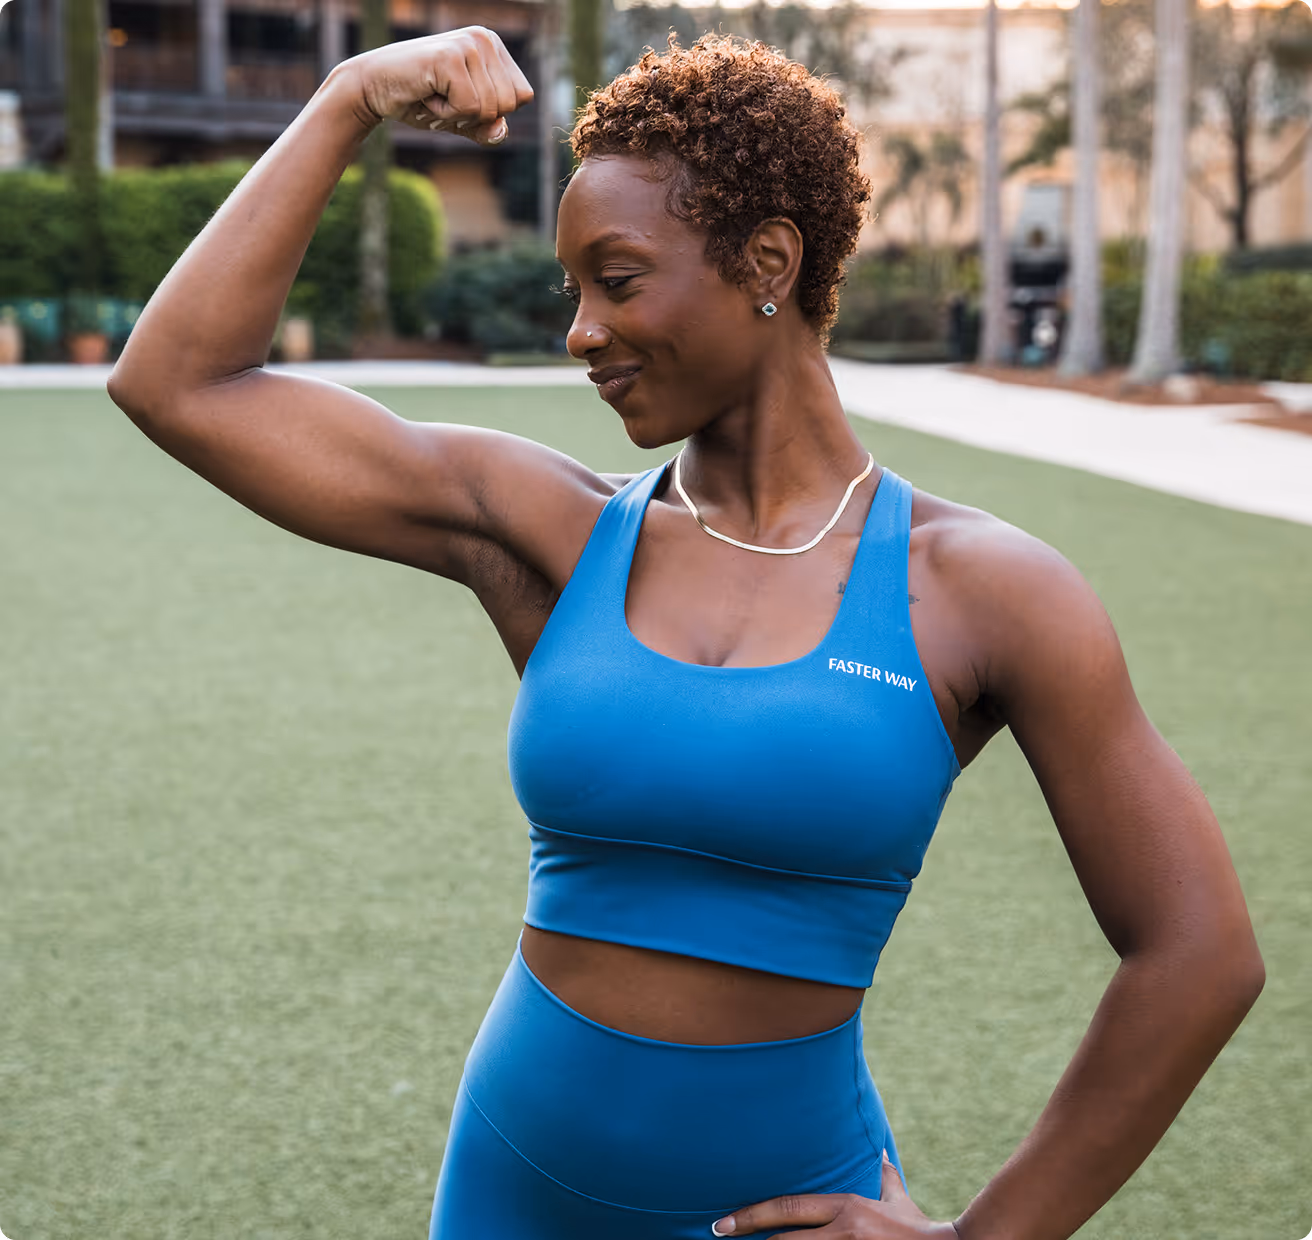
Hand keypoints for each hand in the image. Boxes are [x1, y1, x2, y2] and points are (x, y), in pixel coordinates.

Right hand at [347, 26, 533, 145]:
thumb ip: (488, 129)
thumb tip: (501, 130)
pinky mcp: (450, 57)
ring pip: (490, 108)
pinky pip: (469, 108)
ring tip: (435, 94)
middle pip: (509, 105)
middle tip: (446, 98)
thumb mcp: (463, 119)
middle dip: (477, 116)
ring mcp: (468, 44)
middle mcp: (485, 39)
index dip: (495, 113)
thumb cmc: (420, 101)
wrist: (374, 88)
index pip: (523, 97)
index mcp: (494, 47)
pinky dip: (446, 113)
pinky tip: (427, 94)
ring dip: (458, 115)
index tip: (462, 100)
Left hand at [711, 1153, 959, 1238]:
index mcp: (846, 1208)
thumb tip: (879, 1148)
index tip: (723, 1222)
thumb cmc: (920, 1230)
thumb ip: (885, 1177)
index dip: (752, 1214)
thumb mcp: (898, 1201)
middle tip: (719, 1236)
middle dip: (752, 1239)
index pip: (788, 1208)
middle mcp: (843, 1231)